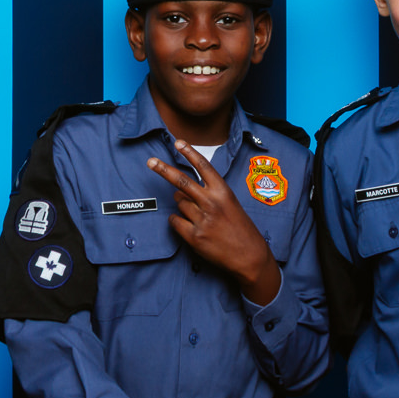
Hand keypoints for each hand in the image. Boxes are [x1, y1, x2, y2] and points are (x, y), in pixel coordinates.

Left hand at [147, 140, 281, 305]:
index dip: (189, 152)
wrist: (248, 255)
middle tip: (150, 162)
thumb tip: (181, 190)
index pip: (203, 166)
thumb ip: (209, 193)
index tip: (178, 142)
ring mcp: (202, 220)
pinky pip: (175, 221)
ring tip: (198, 215)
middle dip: (163, 170)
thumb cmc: (240, 227)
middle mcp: (211, 202)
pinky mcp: (194, 236)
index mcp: (223, 191)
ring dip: (182, 205)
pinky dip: (177, 220)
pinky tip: (188, 225)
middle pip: (181, 181)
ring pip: (179, 203)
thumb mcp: (230, 203)